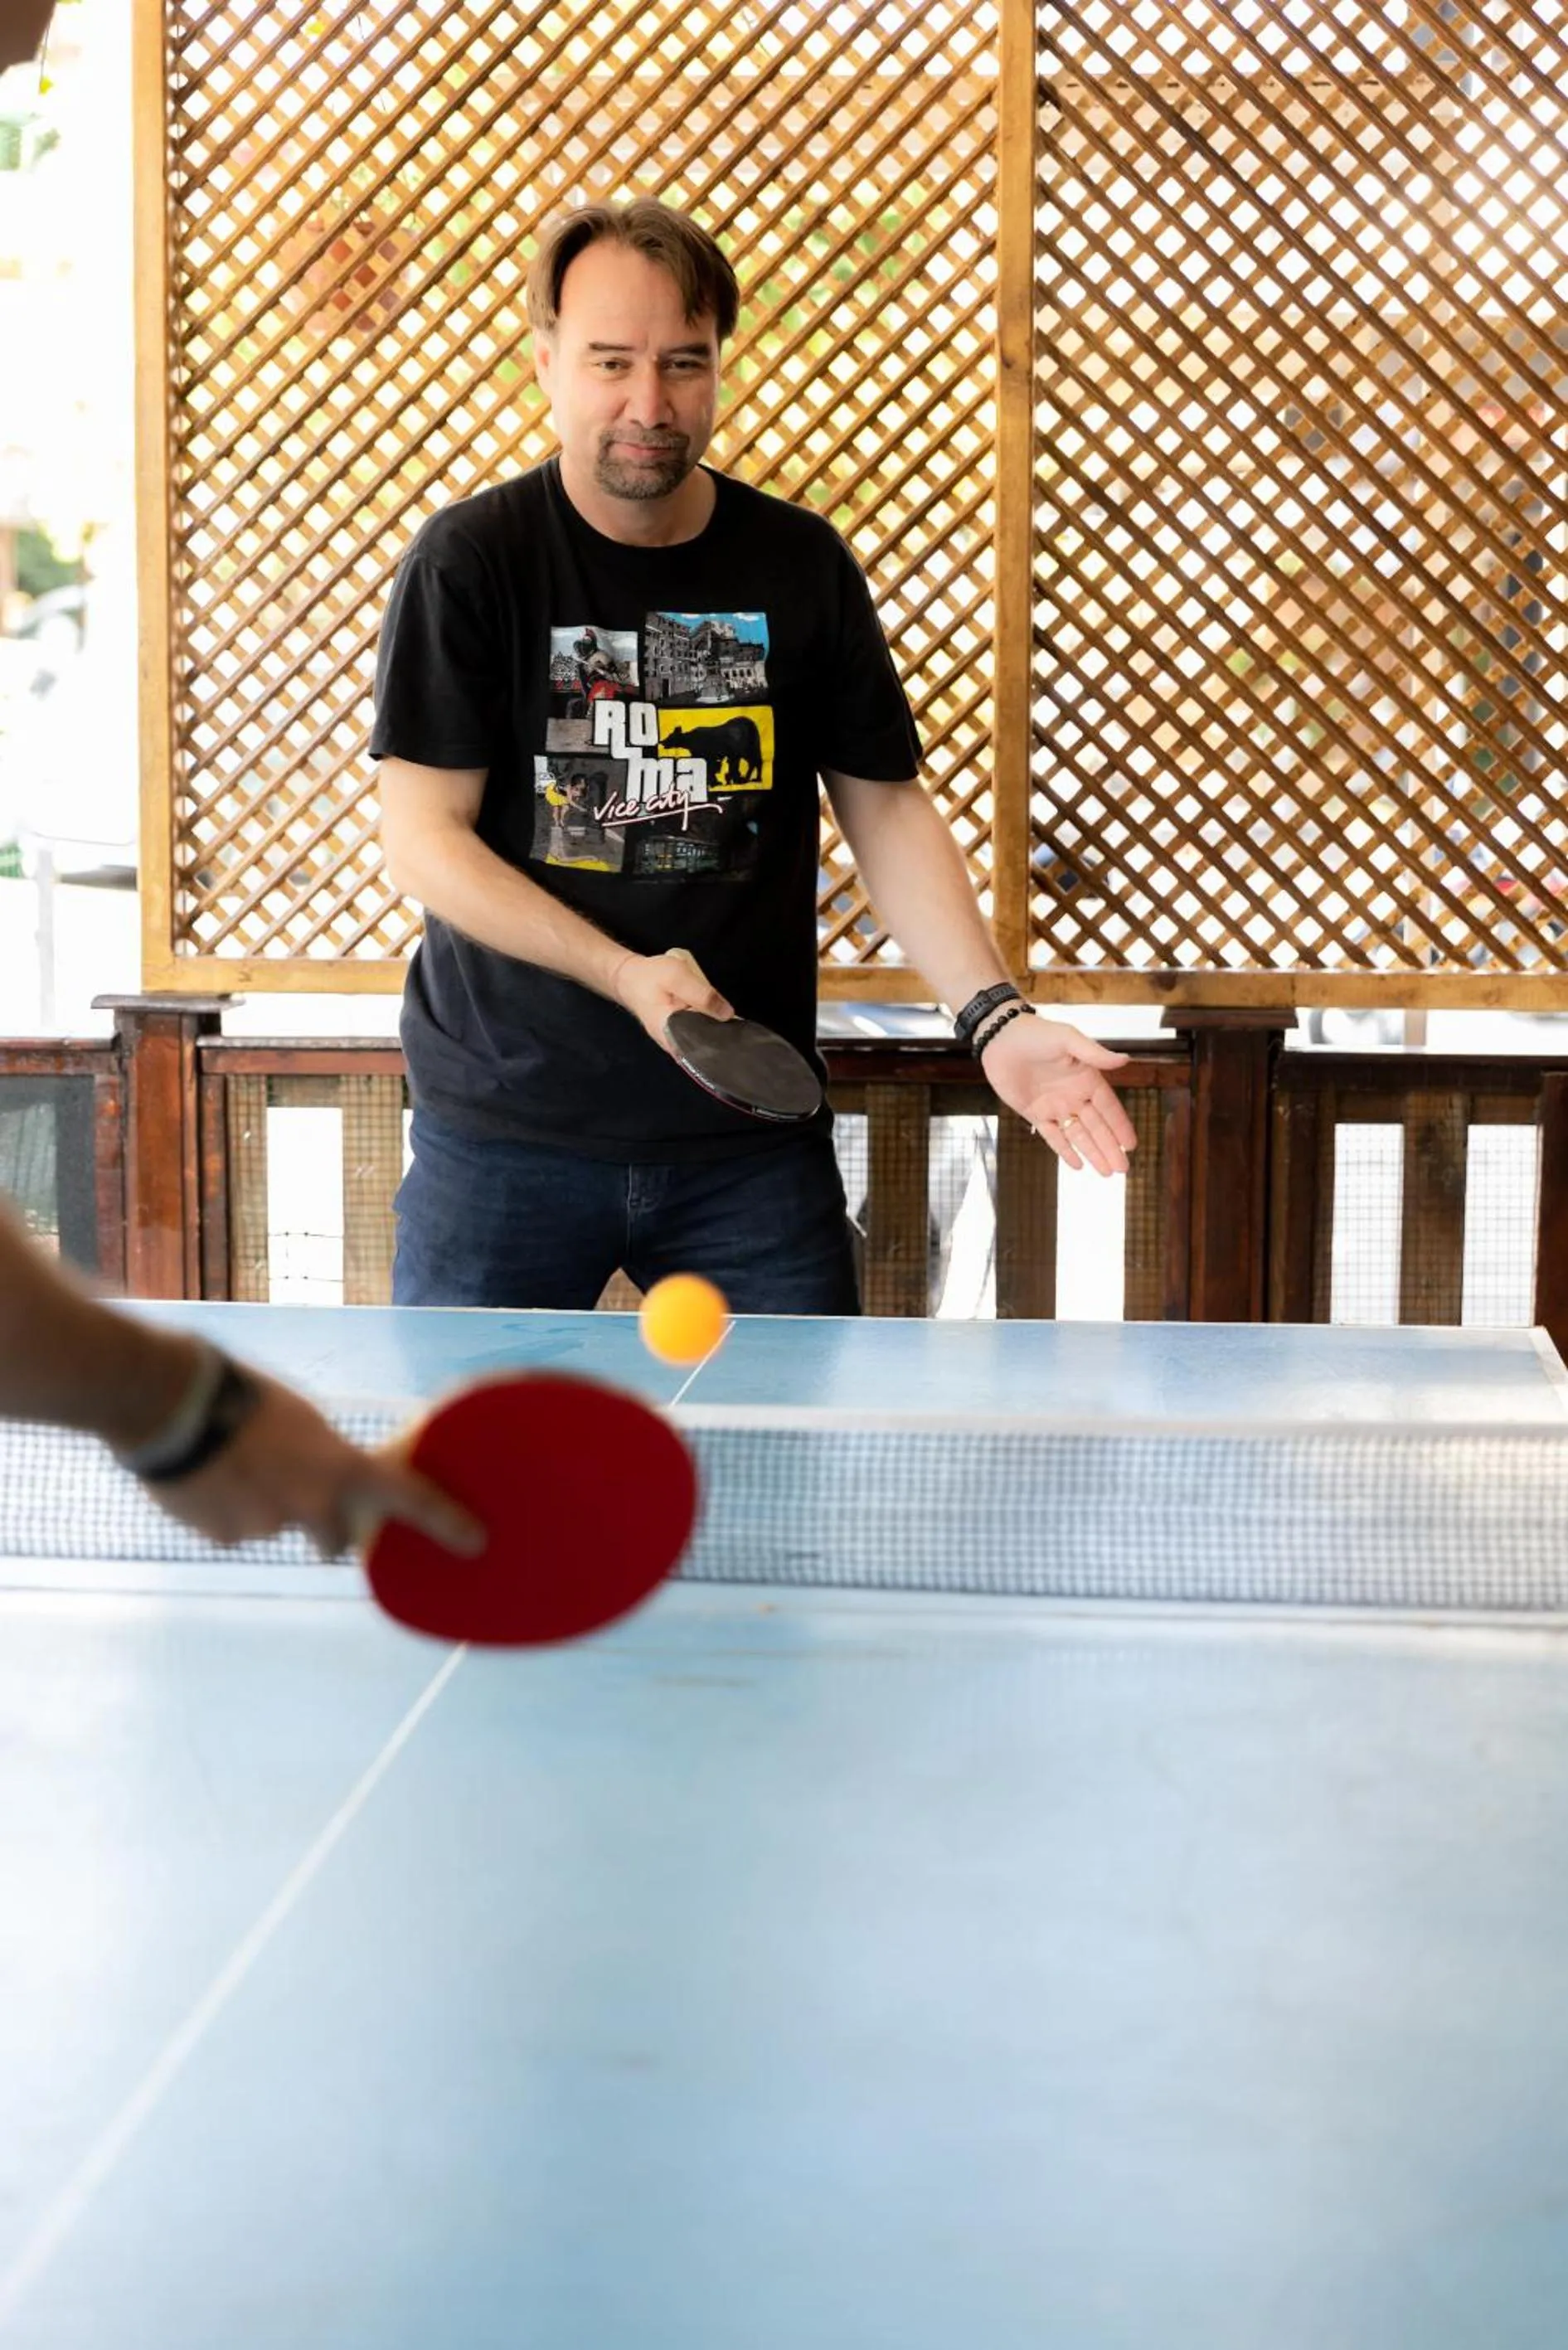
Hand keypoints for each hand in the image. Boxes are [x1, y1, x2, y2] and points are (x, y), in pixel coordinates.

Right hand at [155, 1371, 483, 1560]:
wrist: (171, 1402)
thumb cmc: (242, 1395)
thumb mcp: (304, 1420)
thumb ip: (327, 1457)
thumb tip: (332, 1479)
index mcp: (341, 1469)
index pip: (410, 1499)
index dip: (447, 1521)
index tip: (475, 1541)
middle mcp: (312, 1507)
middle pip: (333, 1540)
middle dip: (322, 1525)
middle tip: (296, 1489)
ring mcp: (267, 1528)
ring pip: (275, 1527)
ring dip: (263, 1505)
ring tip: (234, 1462)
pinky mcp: (224, 1538)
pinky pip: (233, 1531)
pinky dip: (226, 1511)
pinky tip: (208, 1476)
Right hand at [612, 945, 733, 1049]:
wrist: (629, 977)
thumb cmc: (650, 977)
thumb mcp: (677, 977)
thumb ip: (701, 994)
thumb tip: (727, 1014)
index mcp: (669, 1034)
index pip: (701, 1049)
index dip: (721, 1045)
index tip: (738, 1040)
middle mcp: (672, 1044)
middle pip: (703, 1047)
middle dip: (722, 1040)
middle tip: (740, 1031)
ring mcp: (674, 1039)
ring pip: (701, 1041)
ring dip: (716, 1033)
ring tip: (735, 1028)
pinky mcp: (678, 1031)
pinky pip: (697, 1033)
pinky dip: (708, 1027)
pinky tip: (720, 1022)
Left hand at [980, 1014, 1136, 1175]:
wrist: (999, 1037)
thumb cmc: (1036, 1033)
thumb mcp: (1067, 1039)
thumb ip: (1094, 1053)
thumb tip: (1125, 1061)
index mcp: (1086, 1078)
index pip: (1108, 1108)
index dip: (1120, 1126)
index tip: (1132, 1145)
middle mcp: (1073, 1095)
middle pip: (1096, 1127)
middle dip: (1109, 1148)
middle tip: (1122, 1169)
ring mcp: (1054, 1106)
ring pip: (1077, 1135)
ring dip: (1092, 1153)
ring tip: (1106, 1172)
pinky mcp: (1034, 1113)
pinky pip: (1052, 1136)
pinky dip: (1064, 1150)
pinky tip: (1077, 1165)